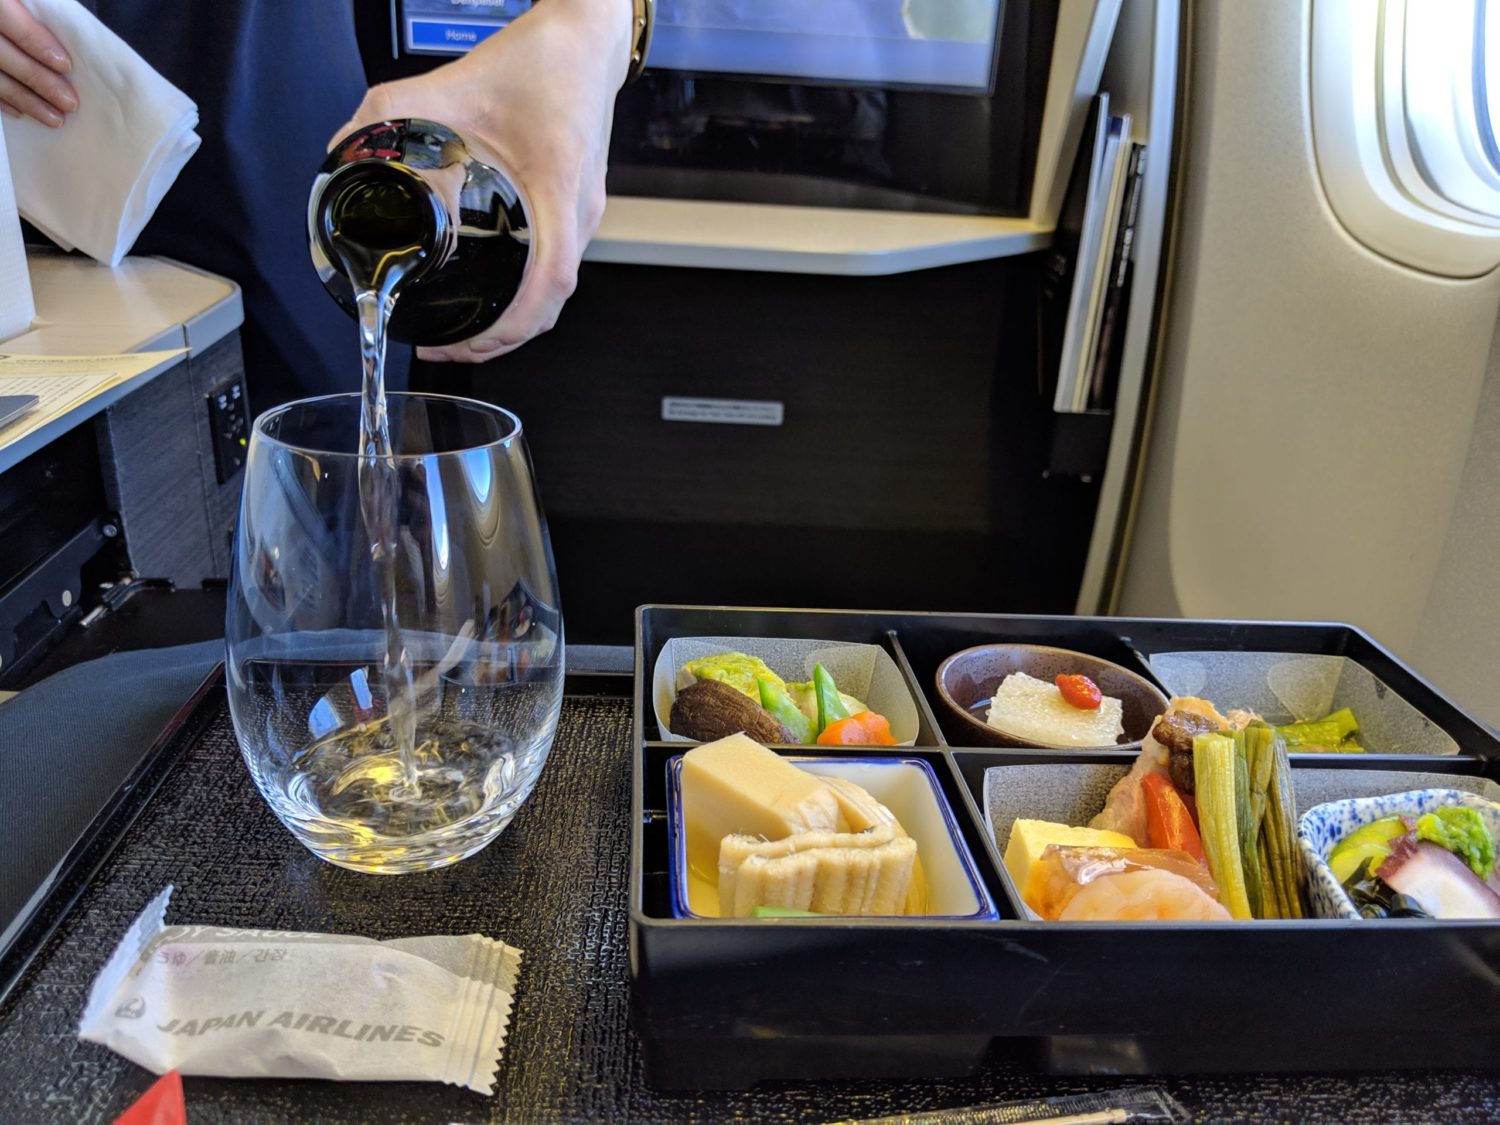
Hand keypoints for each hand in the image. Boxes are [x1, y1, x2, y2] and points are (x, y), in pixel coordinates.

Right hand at [0, 0, 73, 126]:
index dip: (39, 46)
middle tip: (69, 103)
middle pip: (5, 56)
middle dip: (39, 81)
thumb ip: (35, 18)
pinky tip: (21, 114)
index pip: (16, 28)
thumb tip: (62, 44)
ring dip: (25, 100)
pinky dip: (2, 100)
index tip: (65, 66)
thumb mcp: (23, 1)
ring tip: (55, 119)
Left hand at [333, 0, 631, 361]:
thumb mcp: (449, 82)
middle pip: (553, 304)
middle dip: (503, 339)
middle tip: (449, 349)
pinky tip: (493, 293)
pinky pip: (557, 268)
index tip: (469, 341)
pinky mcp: (582, 208)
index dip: (509, 326)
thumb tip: (342, 151)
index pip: (548, 283)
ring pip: (557, 293)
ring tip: (467, 334)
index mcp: (557, 186)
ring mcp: (586, 213)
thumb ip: (388, 114)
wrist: (586, 37)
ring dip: (515, 322)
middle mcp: (581, 210)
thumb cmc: (541, 60)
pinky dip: (527, 295)